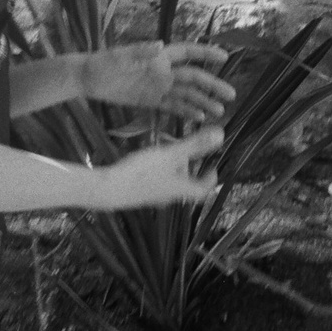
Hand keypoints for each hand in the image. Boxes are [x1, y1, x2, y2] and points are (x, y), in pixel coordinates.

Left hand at [81, 41, 235, 121]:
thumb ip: (140, 52)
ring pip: (186, 94)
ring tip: (220, 112)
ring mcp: (157, 87)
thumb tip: (160, 44)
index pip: (187, 53)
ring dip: (203, 102)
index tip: (224, 56)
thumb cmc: (103, 63)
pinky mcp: (150, 100)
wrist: (87, 79)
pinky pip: (173, 106)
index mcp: (158, 56)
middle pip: (193, 77)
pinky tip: (199, 118)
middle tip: (231, 95)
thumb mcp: (120, 57)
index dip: (205, 53)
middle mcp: (162, 71)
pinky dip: (186, 111)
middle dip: (212, 85)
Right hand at [95, 125, 223, 209]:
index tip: (213, 168)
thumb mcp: (171, 154)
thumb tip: (221, 135)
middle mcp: (168, 196)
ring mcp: (152, 195)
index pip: (202, 190)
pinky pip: (153, 180)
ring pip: (168, 181)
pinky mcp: (138, 192)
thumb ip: (195, 144)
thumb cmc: (143, 172)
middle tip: (184, 150)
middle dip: (187, 166)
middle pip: (184, 184)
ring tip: (164, 148)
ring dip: (170, 166)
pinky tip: (146, 157)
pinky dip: (156, 168)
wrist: (110, 190)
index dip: (210, 180)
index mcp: (180, 189)